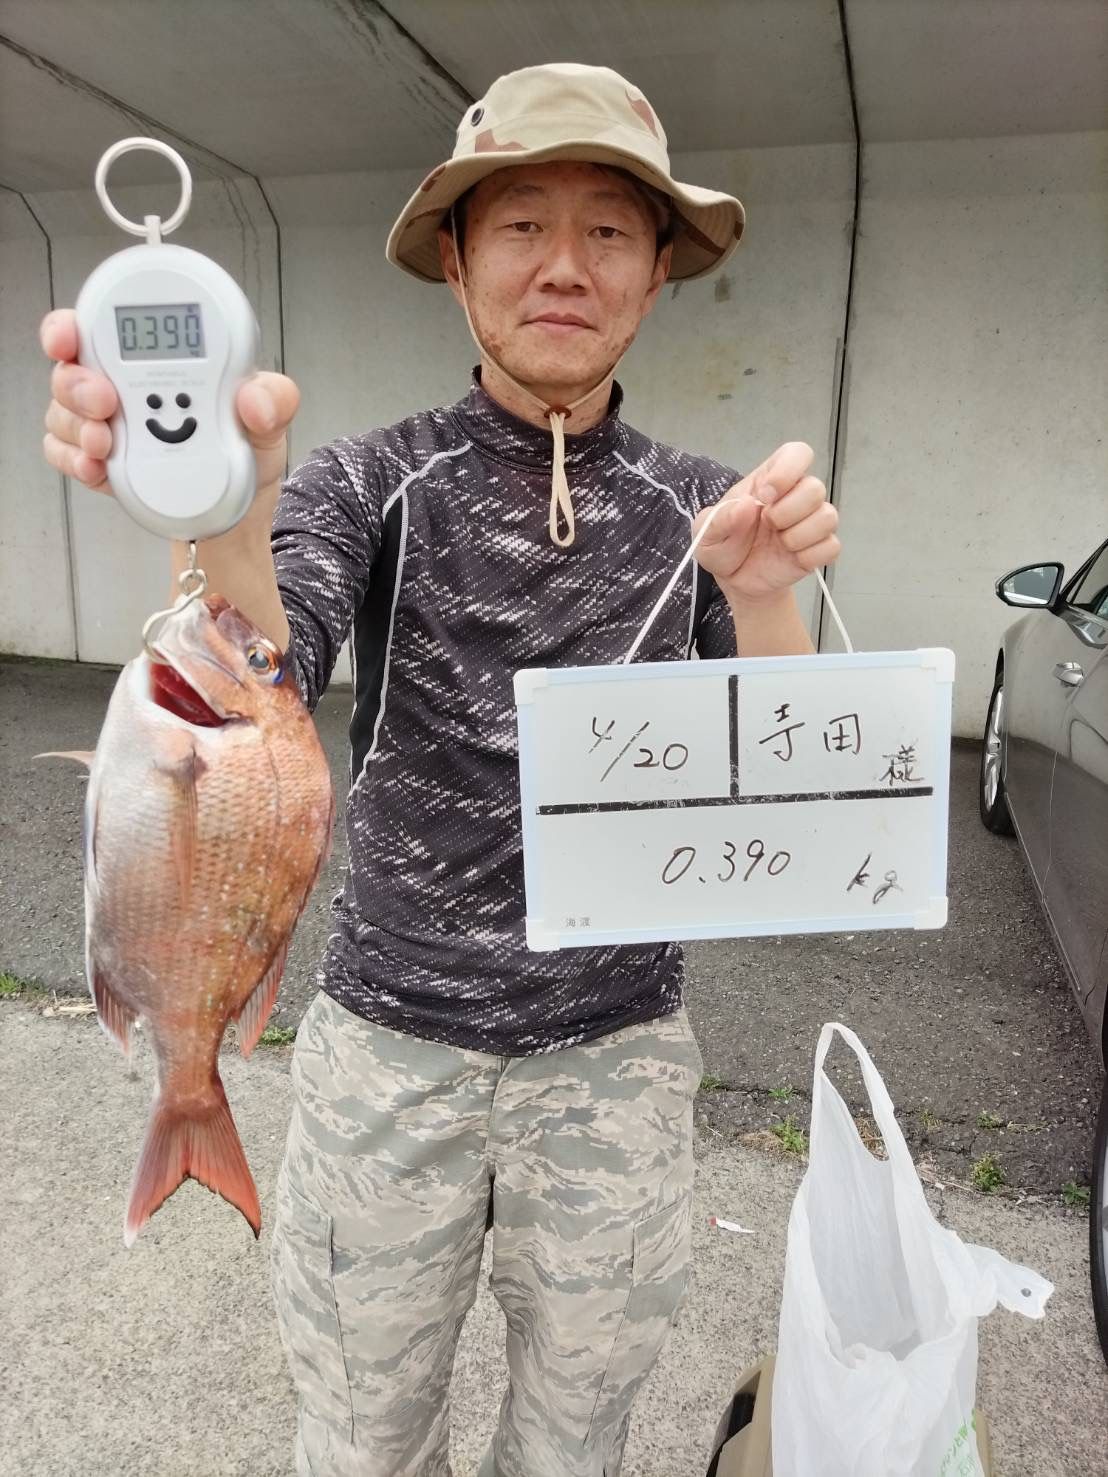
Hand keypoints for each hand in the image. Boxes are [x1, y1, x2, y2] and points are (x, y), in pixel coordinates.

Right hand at [39, 308, 299, 495]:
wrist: (243, 498)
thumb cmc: (247, 440)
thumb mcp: (272, 413)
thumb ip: (272, 399)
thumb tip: (254, 401)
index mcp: (154, 357)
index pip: (100, 326)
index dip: (71, 326)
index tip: (71, 336)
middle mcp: (120, 384)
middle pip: (70, 370)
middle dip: (76, 383)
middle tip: (105, 402)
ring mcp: (105, 423)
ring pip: (63, 413)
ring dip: (79, 427)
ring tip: (106, 444)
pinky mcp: (99, 462)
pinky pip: (67, 456)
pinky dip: (76, 462)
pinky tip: (97, 468)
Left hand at [692, 442, 839, 606]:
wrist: (734, 581)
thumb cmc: (722, 545)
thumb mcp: (706, 532)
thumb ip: (720, 519)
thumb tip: (747, 506)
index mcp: (770, 480)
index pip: (797, 454)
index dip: (786, 471)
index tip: (764, 495)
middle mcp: (795, 496)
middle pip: (816, 488)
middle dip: (788, 511)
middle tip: (768, 525)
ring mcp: (810, 523)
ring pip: (828, 517)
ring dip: (799, 535)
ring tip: (779, 543)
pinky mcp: (819, 549)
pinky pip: (831, 547)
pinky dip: (810, 556)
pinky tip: (792, 558)